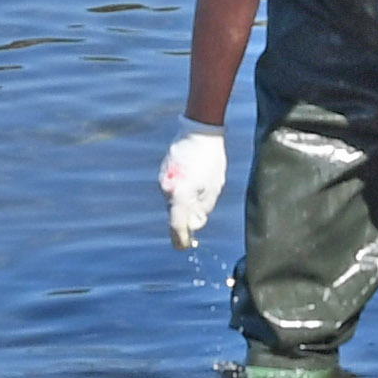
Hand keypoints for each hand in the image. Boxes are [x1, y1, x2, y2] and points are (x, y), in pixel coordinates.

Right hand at [160, 122, 228, 247]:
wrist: (198, 130)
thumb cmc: (211, 159)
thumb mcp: (213, 188)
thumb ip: (203, 208)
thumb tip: (195, 220)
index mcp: (180, 195)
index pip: (177, 226)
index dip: (180, 239)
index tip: (184, 247)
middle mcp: (167, 189)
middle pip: (175, 213)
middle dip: (187, 218)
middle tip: (201, 215)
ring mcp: (163, 179)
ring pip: (173, 200)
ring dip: (185, 202)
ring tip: (203, 186)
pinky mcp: (164, 170)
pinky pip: (172, 188)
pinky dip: (181, 190)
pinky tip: (195, 177)